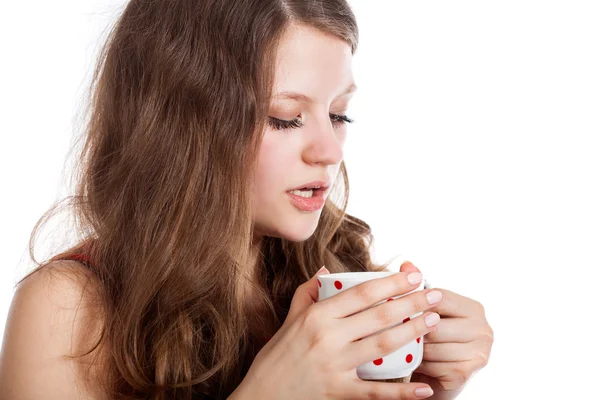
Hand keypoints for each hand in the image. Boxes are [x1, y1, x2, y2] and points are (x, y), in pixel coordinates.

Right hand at [233, 267, 442, 399]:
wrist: (262, 395)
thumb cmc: (277, 355)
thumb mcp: (289, 318)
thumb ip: (308, 291)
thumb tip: (327, 270)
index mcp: (316, 316)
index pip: (361, 293)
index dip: (390, 282)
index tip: (414, 275)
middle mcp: (328, 338)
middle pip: (378, 316)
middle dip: (411, 303)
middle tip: (435, 294)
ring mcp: (335, 366)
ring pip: (382, 346)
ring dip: (413, 332)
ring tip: (434, 321)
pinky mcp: (339, 392)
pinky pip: (376, 391)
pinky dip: (402, 392)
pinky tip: (424, 388)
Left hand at [399, 262, 493, 398]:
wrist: (437, 380)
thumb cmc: (430, 340)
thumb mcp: (425, 312)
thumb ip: (417, 287)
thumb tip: (406, 263)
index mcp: (474, 308)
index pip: (439, 297)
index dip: (414, 302)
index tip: (394, 305)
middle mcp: (484, 329)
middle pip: (434, 323)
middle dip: (411, 328)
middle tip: (390, 329)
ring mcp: (479, 353)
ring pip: (432, 345)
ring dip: (412, 348)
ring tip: (398, 346)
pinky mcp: (466, 374)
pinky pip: (432, 365)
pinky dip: (418, 365)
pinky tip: (412, 363)